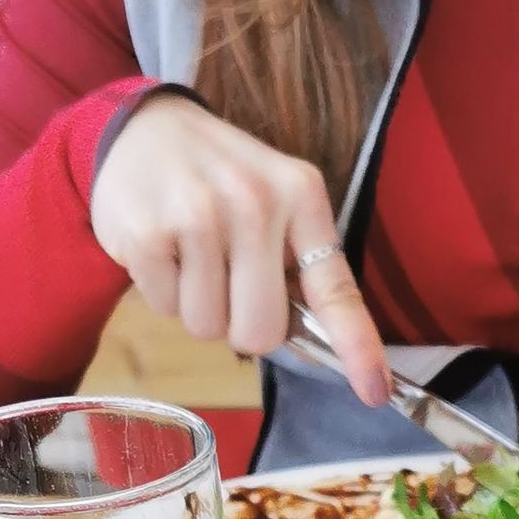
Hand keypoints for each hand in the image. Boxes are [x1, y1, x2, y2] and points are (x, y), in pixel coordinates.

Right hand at [90, 93, 389, 405]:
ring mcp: (197, 215)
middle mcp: (254, 202)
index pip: (334, 288)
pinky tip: (162, 246)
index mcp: (301, 196)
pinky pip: (165, 309)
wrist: (143, 126)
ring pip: (208, 328)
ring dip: (197, 307)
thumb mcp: (276, 201)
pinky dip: (162, 291)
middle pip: (260, 333)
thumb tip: (323, 351)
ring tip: (190, 254)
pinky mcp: (147, 234)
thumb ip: (301, 269)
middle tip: (226, 279)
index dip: (357, 347)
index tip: (374, 391)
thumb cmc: (220, 179)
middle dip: (241, 324)